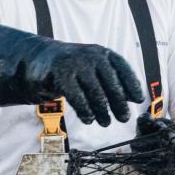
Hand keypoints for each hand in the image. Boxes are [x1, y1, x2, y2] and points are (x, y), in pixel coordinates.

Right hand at [0, 21, 143, 125]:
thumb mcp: (93, 71)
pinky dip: (85, 109)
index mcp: (101, 52)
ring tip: (106, 122)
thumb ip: (111, 80)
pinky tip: (89, 119)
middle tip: (124, 117)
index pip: (122, 67)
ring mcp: (74, 64)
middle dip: (118, 102)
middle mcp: (90, 55)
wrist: (37, 62)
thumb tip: (134, 98)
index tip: (137, 99)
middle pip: (110, 82)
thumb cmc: (72, 71)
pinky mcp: (60, 75)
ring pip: (95, 91)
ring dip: (103, 109)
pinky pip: (77, 96)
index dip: (131, 83)